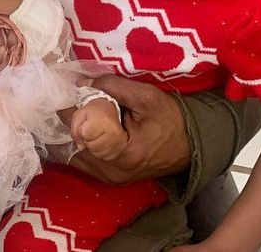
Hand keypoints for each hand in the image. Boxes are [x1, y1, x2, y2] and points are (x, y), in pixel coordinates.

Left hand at [66, 76, 189, 184]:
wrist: (190, 145)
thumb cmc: (170, 119)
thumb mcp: (146, 96)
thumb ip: (112, 86)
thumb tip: (81, 82)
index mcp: (123, 152)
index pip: (81, 130)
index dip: (71, 109)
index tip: (71, 92)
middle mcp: (112, 171)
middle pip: (73, 141)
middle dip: (70, 118)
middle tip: (74, 98)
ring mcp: (108, 178)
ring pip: (72, 152)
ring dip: (71, 130)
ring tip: (81, 111)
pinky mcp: (107, 179)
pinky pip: (81, 159)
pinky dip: (78, 142)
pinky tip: (85, 127)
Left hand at [71, 98, 127, 159]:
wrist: (108, 111)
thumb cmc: (93, 113)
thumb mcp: (80, 115)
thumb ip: (75, 130)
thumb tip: (80, 146)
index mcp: (104, 120)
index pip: (84, 134)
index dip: (81, 131)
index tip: (86, 125)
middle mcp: (114, 132)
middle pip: (91, 146)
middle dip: (87, 140)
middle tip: (91, 131)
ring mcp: (119, 141)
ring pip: (97, 154)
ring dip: (93, 147)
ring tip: (96, 136)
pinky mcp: (120, 149)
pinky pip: (104, 157)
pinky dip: (100, 151)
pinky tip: (102, 142)